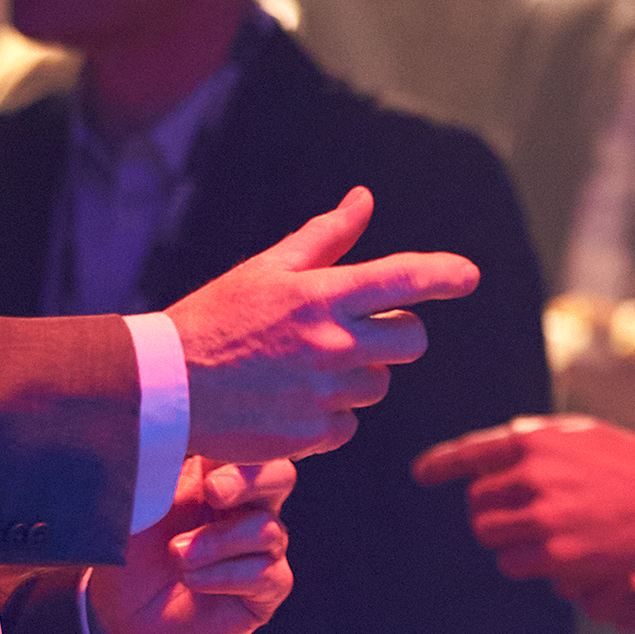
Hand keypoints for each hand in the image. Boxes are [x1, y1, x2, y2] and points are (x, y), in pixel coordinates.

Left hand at [88, 458, 293, 633]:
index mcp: (217, 476)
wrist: (123, 620)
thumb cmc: (129, 556)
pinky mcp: (266, 589)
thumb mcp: (135, 507)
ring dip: (217, 542)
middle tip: (212, 492)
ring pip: (268, 529)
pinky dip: (224, 575)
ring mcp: (262, 550)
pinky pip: (265, 574)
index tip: (211, 444)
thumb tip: (166, 428)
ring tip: (177, 556)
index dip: (242, 439)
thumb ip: (158, 470)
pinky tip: (192, 581)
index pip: (248, 444)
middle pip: (281, 475)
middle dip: (249, 480)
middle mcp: (246, 508)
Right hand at [167, 189, 481, 462]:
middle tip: (360, 331)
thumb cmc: (216, 319)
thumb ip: (325, 237)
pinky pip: (348, 424)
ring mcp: (326, 392)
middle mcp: (332, 343)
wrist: (165, 388)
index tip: (469, 275)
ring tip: (305, 368)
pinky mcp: (314, 434)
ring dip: (358, 376)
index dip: (444, 274)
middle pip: (412, 340)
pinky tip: (289, 401)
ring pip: (379, 384)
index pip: (404, 277)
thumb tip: (364, 199)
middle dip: (397, 332)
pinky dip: (329, 415)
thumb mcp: (267, 269)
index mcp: (321, 295)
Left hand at [410, 413, 634, 603]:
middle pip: (476, 501)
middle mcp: (534, 473)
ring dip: (504, 538)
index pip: (472, 452)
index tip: (422, 474)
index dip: (441, 464)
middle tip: (516, 517)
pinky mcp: (556, 554)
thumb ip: (536, 440)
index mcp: (537, 438)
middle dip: (490, 511)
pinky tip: (552, 553)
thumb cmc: (634, 467)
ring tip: (536, 534)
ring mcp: (543, 515)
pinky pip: (511, 564)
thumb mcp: (584, 433)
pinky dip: (524, 563)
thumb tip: (492, 459)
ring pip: (487, 534)